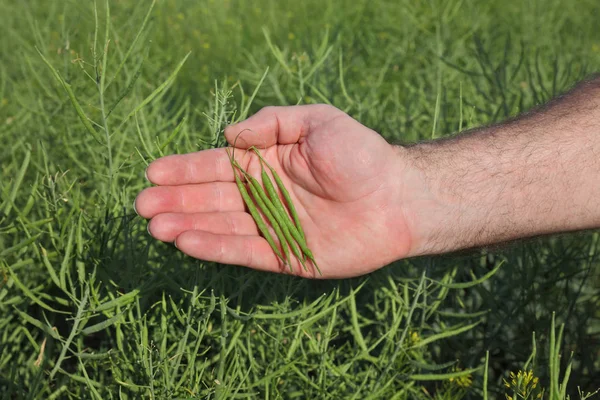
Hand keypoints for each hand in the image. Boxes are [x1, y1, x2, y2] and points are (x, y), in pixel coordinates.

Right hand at [134, 105, 412, 277]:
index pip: (217, 166)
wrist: (398, 197)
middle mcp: (264, 195)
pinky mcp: (286, 256)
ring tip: (156, 226)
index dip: (185, 169)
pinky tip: (189, 243)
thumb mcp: (317, 121)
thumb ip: (272, 123)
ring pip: (222, 227)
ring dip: (188, 226)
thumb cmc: (361, 153)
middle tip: (142, 205)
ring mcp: (273, 227)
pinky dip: (217, 248)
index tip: (153, 172)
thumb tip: (228, 135)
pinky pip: (246, 253)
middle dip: (177, 201)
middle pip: (212, 199)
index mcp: (267, 162)